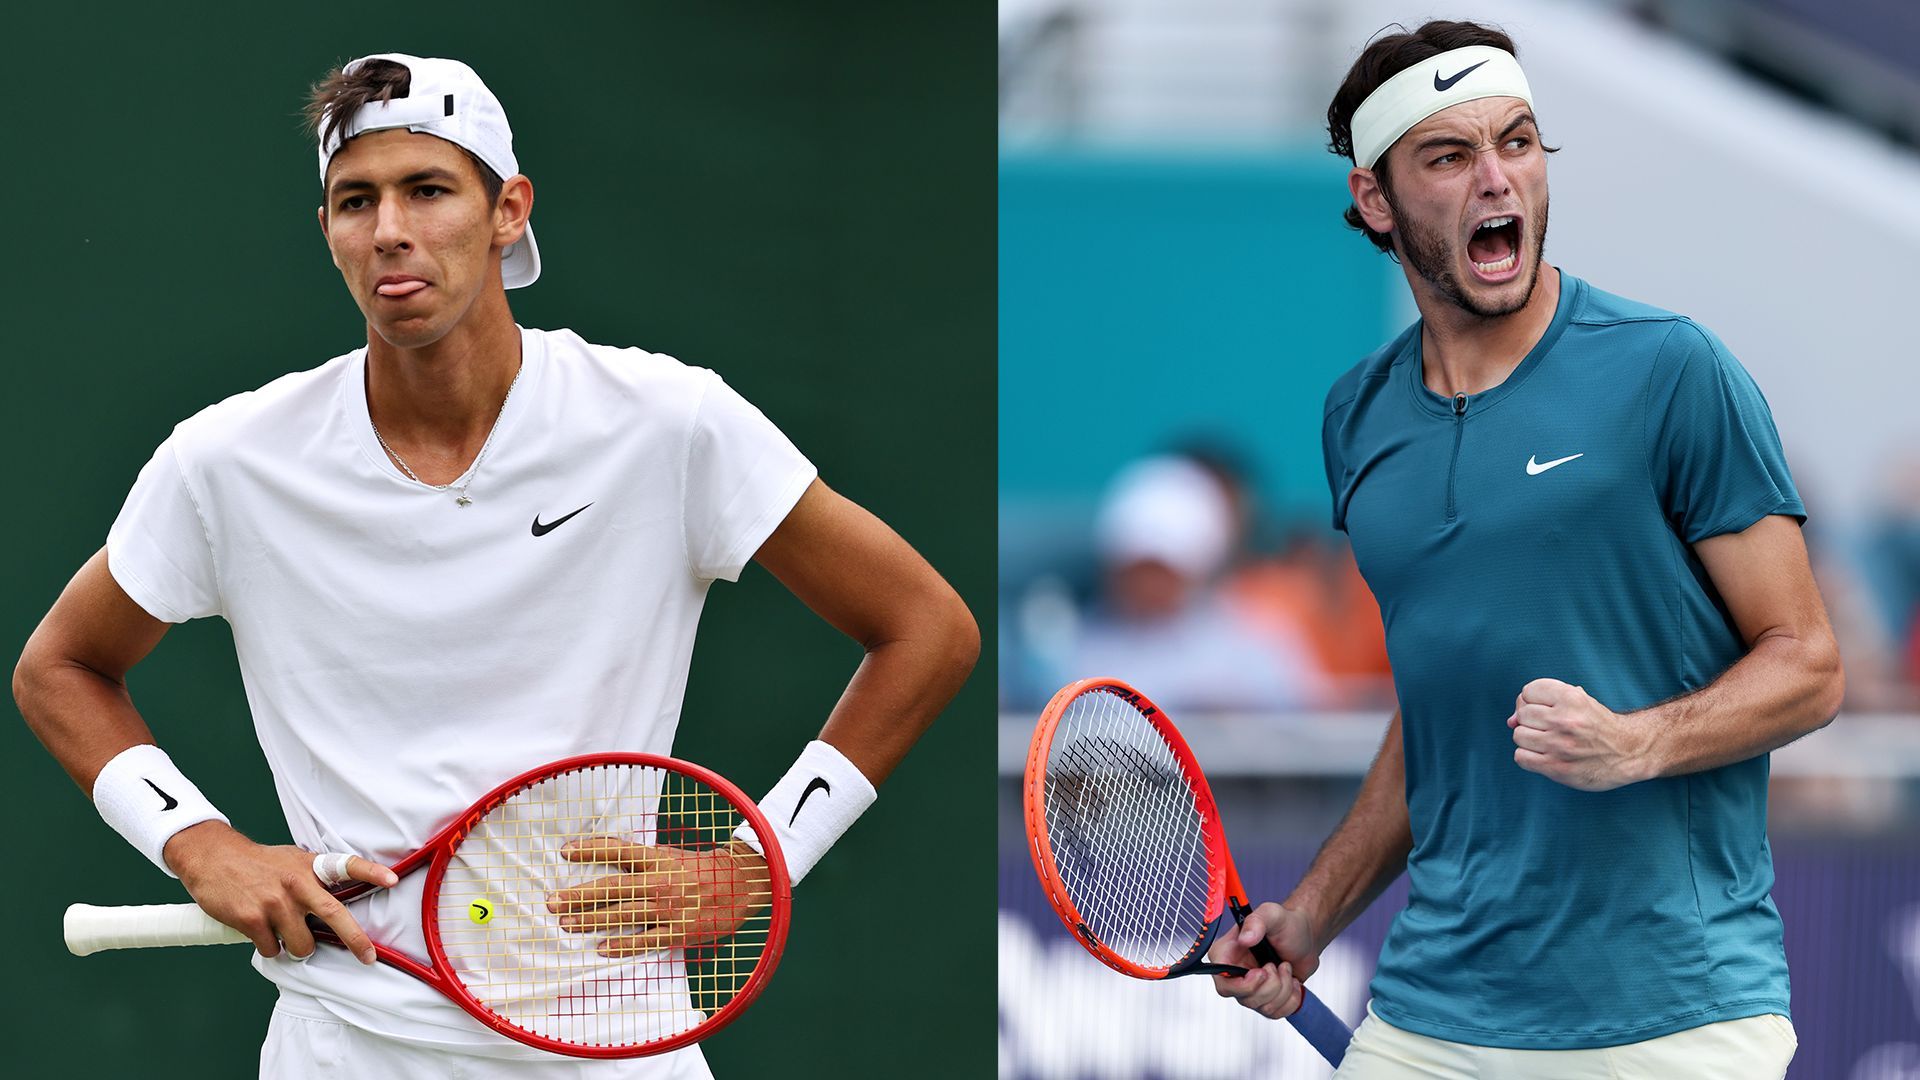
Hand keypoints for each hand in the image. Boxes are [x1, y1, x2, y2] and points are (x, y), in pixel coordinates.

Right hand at [163, 820, 396, 963]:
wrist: (213, 858)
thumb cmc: (258, 863)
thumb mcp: (291, 861)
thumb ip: (313, 879)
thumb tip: (334, 904)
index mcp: (309, 867)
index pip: (347, 865)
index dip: (371, 872)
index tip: (392, 880)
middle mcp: (296, 884)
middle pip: (333, 916)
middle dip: (355, 940)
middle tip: (367, 957)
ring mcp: (275, 903)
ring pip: (301, 945)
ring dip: (297, 947)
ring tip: (284, 932)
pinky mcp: (252, 920)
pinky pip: (272, 950)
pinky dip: (269, 948)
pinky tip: (261, 932)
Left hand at [547, 838, 770, 956]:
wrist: (741, 884)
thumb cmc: (701, 868)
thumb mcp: (671, 854)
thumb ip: (641, 857)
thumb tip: (605, 852)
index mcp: (659, 859)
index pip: (618, 850)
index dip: (590, 849)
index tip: (564, 851)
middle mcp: (660, 882)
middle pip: (611, 888)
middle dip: (578, 895)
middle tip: (552, 901)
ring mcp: (668, 908)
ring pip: (622, 915)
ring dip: (591, 920)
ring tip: (567, 924)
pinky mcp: (678, 931)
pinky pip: (645, 940)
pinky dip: (622, 945)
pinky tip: (602, 948)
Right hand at [1208, 902, 1320, 1019]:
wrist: (1306, 937)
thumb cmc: (1286, 924)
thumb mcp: (1272, 914)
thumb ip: (1256, 921)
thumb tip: (1244, 939)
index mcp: (1226, 954)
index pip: (1222, 982)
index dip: (1242, 985)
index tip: (1261, 972)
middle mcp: (1234, 974)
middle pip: (1244, 999)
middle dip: (1270, 986)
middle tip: (1278, 965)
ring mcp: (1249, 989)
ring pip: (1263, 1007)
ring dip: (1284, 988)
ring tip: (1286, 967)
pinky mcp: (1265, 999)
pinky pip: (1276, 1013)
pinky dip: (1291, 998)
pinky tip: (1293, 981)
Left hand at [1508, 678, 1652, 790]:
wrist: (1629, 752)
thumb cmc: (1598, 725)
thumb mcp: (1579, 701)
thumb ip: (1543, 702)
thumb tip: (1510, 720)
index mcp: (1571, 698)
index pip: (1528, 691)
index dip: (1534, 700)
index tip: (1547, 709)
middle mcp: (1564, 720)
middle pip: (1522, 714)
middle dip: (1532, 721)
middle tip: (1550, 728)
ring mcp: (1559, 745)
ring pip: (1518, 735)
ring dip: (1529, 740)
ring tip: (1549, 742)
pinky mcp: (1556, 767)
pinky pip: (1520, 757)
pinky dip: (1528, 757)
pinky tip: (1544, 756)